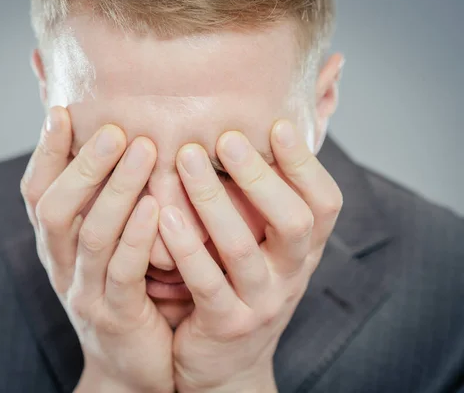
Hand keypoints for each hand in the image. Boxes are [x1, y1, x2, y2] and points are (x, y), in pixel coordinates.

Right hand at [20, 107, 173, 392]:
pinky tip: (155, 206)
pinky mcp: (115, 316)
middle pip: (56, 209)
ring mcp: (85, 292)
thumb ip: (107, 201)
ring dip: (115, 190)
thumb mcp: (109, 244)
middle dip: (82, 166)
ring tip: (143, 150)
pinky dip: (136, 236)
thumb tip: (118, 140)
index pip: (38, 192)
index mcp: (57, 244)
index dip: (46, 152)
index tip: (64, 111)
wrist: (133, 365)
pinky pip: (123, 272)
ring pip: (91, 236)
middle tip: (113, 129)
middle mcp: (61, 265)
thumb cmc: (127, 290)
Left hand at [158, 121, 342, 392]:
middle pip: (294, 223)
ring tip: (185, 159)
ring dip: (214, 201)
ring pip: (243, 250)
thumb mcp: (264, 249)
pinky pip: (206, 283)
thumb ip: (263, 203)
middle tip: (226, 136)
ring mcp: (262, 304)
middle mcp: (292, 276)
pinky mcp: (226, 326)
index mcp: (304, 250)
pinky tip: (163, 213)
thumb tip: (257, 131)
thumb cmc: (240, 287)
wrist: (226, 364)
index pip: (324, 204)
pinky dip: (186, 247)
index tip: (277, 124)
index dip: (305, 164)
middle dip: (260, 177)